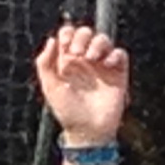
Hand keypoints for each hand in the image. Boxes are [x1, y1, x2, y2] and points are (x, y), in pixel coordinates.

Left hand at [37, 23, 129, 140]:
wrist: (88, 130)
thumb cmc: (68, 112)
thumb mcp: (50, 87)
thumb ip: (44, 63)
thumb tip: (51, 40)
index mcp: (68, 61)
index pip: (69, 35)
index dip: (67, 34)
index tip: (65, 45)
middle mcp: (85, 60)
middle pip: (86, 33)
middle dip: (81, 36)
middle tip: (77, 53)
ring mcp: (102, 66)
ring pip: (103, 40)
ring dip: (97, 43)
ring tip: (91, 58)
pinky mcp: (118, 73)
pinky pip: (120, 54)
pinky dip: (114, 54)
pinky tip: (106, 64)